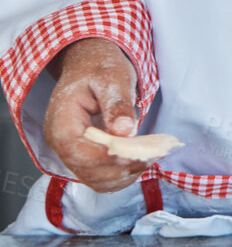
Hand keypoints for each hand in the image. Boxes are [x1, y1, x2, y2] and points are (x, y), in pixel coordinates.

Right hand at [43, 37, 147, 192]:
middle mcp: (61, 143)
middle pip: (88, 171)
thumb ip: (118, 104)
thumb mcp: (113, 78)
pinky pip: (101, 176)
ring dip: (125, 174)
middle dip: (123, 167)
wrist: (91, 66)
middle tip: (155, 153)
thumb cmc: (99, 68)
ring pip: (96, 180)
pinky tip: (141, 159)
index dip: (110, 158)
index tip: (139, 154)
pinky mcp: (85, 156)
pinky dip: (122, 174)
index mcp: (61, 123)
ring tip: (151, 156)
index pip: (80, 153)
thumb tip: (124, 130)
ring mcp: (71, 152)